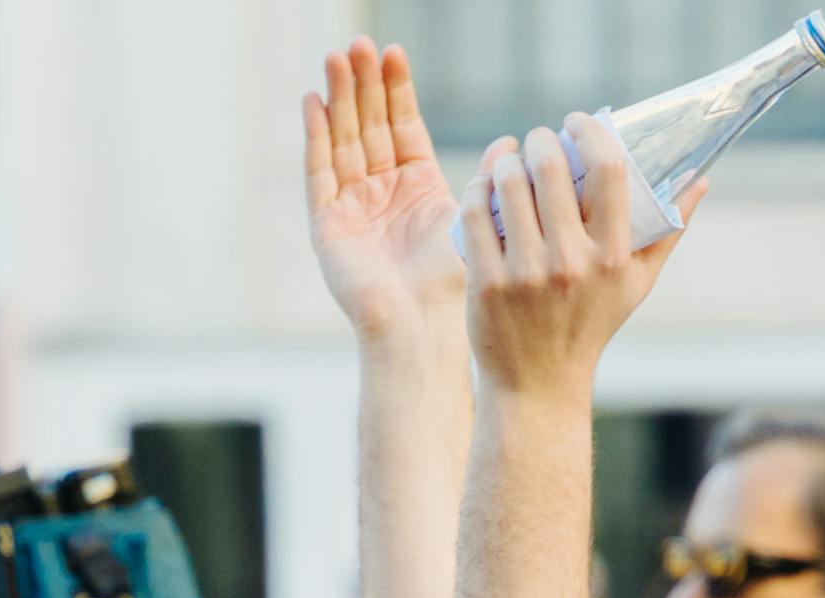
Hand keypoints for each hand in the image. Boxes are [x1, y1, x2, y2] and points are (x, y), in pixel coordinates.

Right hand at [305, 39, 503, 343]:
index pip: (400, 126)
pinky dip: (315, 137)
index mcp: (415, 189)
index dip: (395, 90)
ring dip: (338, 100)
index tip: (394, 52)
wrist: (420, 328)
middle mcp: (380, 195)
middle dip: (363, 85)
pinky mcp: (327, 228)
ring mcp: (351, 209)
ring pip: (341, 141)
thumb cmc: (450, 286)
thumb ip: (484, 181)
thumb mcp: (471, 221)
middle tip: (359, 42)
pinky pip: (318, 173)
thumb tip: (510, 145)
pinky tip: (314, 103)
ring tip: (337, 58)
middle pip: (366, 126)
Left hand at [458, 117, 704, 403]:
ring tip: (507, 161)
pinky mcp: (486, 285)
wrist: (537, 387)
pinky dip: (476, 191)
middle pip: (550, 168)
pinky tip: (482, 187)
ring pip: (508, 186)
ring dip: (504, 161)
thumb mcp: (636, 285)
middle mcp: (570, 263)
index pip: (608, 169)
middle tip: (535, 141)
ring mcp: (525, 274)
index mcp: (612, 256)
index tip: (575, 122)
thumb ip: (668, 230)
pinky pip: (476, 217)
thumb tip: (701, 179)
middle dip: (539, 140)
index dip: (589, 132)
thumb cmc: (589, 329)